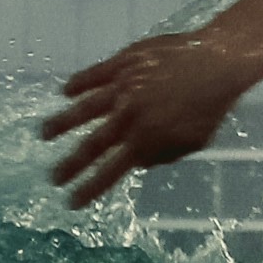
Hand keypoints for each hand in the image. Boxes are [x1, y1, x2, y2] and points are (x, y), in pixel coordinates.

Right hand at [40, 31, 262, 207]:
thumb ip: (163, 155)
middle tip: (52, 177)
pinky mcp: (124, 61)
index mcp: (146, 138)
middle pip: (92, 144)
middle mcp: (129, 115)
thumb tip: (137, 163)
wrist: (217, 61)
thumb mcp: (192, 142)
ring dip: (62, 122)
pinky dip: (78, 83)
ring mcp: (123, 86)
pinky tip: (65, 91)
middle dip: (70, 164)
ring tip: (44, 133)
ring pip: (84, 107)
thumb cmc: (210, 105)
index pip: (111, 171)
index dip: (89, 188)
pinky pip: (95, 74)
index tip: (71, 202)